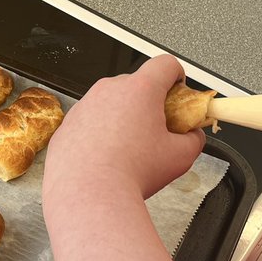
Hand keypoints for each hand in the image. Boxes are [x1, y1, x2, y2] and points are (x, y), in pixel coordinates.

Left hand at [43, 55, 205, 201]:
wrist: (90, 196)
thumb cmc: (132, 174)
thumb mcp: (181, 157)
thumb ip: (193, 139)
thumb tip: (193, 136)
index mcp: (140, 90)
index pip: (165, 64)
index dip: (177, 76)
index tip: (178, 91)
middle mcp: (109, 90)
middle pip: (136, 84)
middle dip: (148, 102)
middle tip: (156, 130)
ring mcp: (85, 105)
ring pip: (110, 104)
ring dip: (122, 118)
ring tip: (128, 151)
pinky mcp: (68, 124)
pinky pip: (89, 122)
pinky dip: (99, 134)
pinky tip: (105, 158)